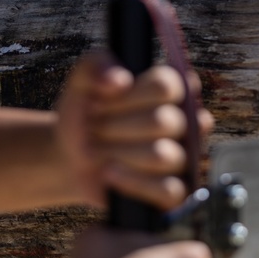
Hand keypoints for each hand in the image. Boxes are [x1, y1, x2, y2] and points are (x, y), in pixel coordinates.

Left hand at [55, 52, 213, 210]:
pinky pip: (169, 190)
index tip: (100, 101)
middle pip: (163, 121)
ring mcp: (184, 159)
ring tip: (96, 151)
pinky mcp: (176, 191)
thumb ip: (95, 66)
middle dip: (116, 126)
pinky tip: (110, 174)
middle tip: (94, 128)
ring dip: (118, 153)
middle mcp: (187, 124)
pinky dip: (133, 182)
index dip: (129, 94)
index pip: (168, 85)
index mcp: (173, 92)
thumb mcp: (82, 82)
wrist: (71, 158)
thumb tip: (119, 80)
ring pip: (163, 155)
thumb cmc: (88, 116)